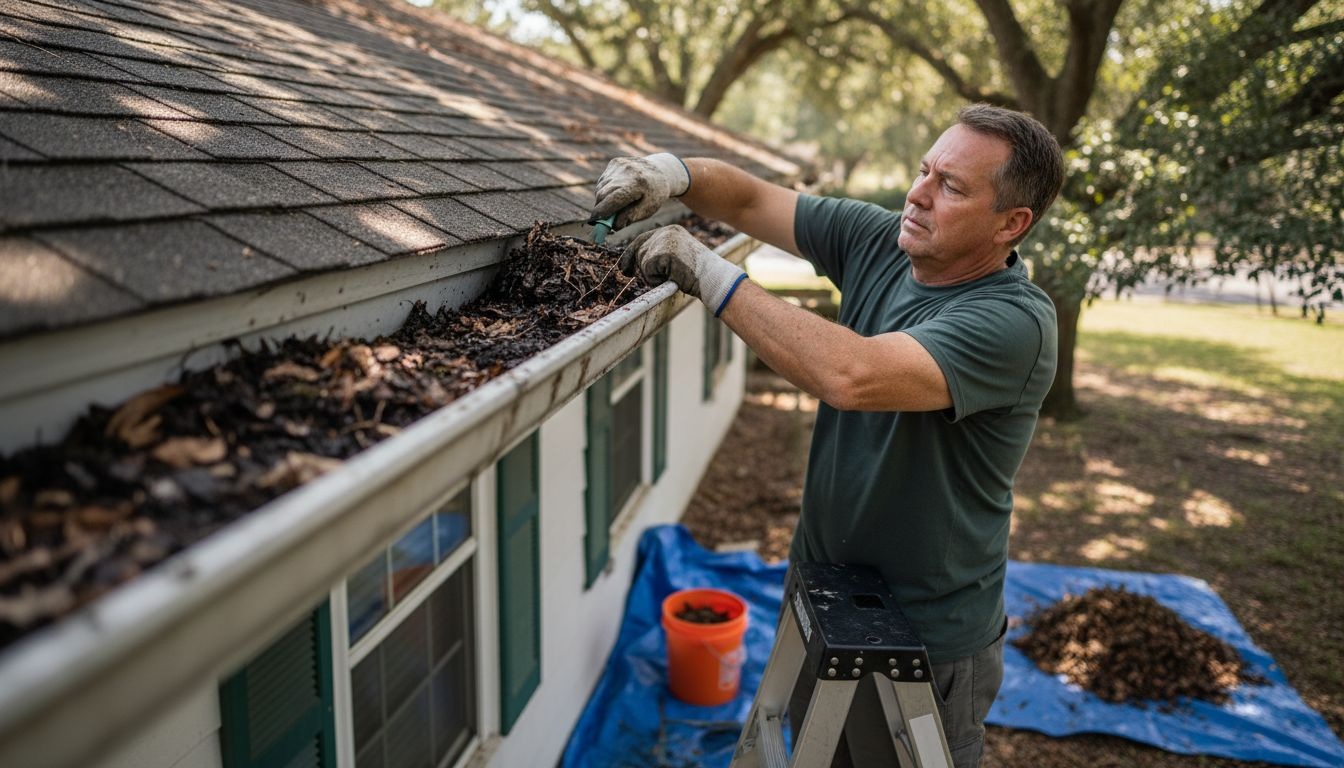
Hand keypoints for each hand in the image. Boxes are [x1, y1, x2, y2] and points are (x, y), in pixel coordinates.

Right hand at [592, 153, 690, 229]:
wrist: (661, 170)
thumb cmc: (655, 194)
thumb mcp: (648, 209)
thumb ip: (630, 217)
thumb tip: (613, 226)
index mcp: (638, 183)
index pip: (613, 199)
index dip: (602, 211)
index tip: (594, 222)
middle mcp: (627, 171)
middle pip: (603, 193)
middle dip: (599, 208)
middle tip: (600, 221)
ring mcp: (619, 165)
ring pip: (601, 187)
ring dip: (602, 200)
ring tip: (612, 207)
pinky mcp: (615, 162)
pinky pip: (603, 181)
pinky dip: (605, 191)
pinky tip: (614, 194)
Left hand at [619, 226, 745, 312]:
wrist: (712, 278)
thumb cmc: (697, 274)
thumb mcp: (677, 257)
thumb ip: (659, 255)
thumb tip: (633, 263)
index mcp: (671, 230)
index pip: (642, 239)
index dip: (630, 254)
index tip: (623, 268)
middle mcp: (667, 231)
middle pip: (639, 251)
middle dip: (639, 268)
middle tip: (653, 279)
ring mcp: (665, 241)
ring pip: (642, 261)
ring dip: (651, 275)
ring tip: (671, 277)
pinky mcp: (663, 253)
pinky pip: (647, 270)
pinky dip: (655, 279)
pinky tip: (671, 278)